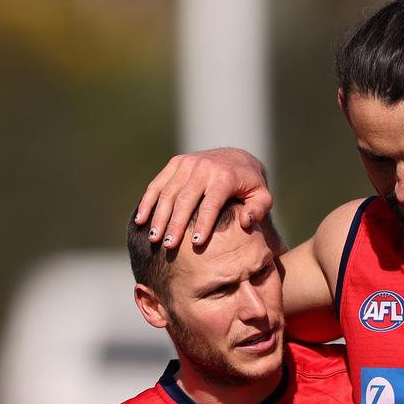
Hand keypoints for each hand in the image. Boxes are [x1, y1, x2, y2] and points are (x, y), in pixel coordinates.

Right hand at [134, 148, 272, 247]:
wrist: (236, 158)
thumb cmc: (250, 185)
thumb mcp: (262, 196)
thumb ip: (258, 210)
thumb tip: (246, 222)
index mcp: (225, 176)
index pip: (212, 203)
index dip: (203, 224)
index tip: (195, 244)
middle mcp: (203, 167)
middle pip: (185, 199)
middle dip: (176, 224)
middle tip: (168, 246)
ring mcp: (187, 163)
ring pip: (168, 192)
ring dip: (159, 216)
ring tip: (154, 239)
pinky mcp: (175, 163)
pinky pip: (157, 184)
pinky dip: (147, 202)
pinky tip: (141, 220)